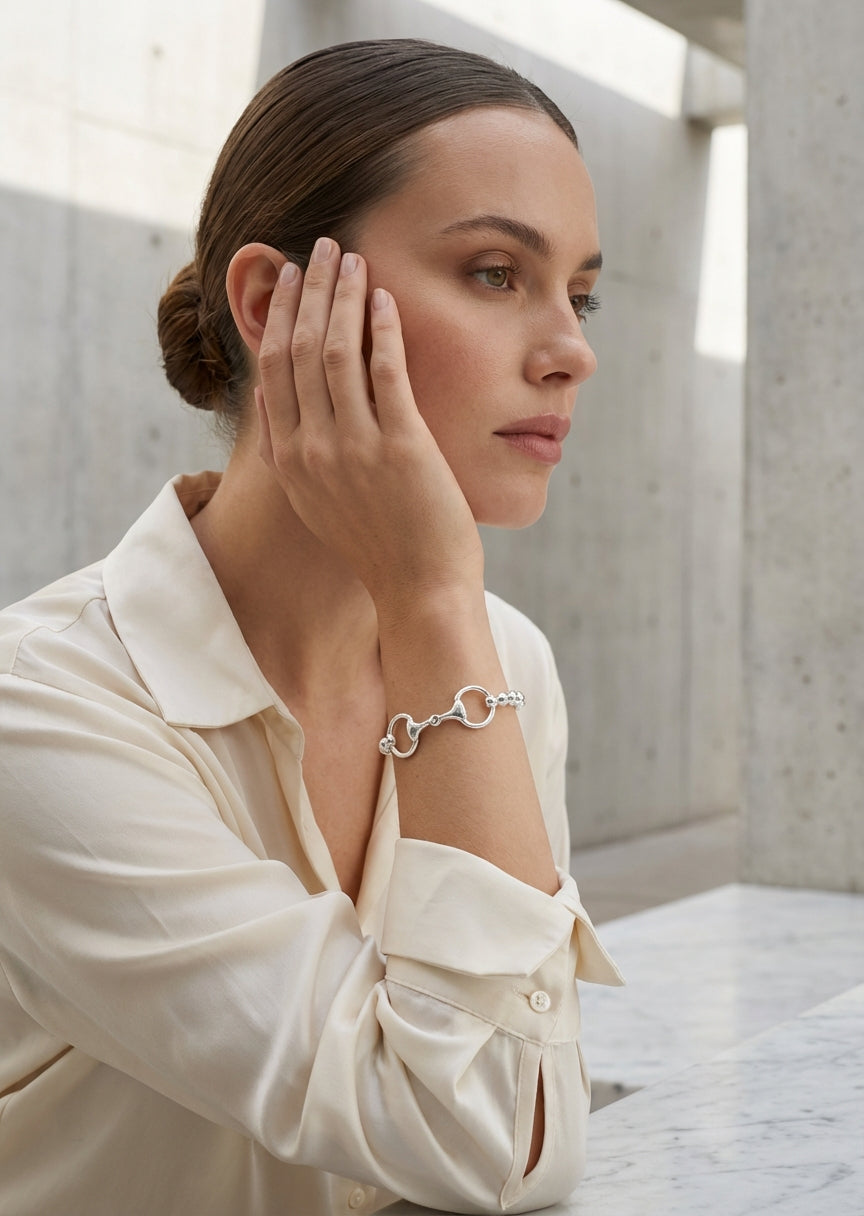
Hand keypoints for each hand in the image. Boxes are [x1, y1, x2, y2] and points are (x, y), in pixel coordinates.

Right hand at [254, 237, 484, 607]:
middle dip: (308, 291)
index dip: (280, 316)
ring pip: (335, 352)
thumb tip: (267, 400)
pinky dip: (382, 328)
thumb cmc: (378, 545)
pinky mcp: (401, 447)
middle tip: (321, 248)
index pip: (272, 371)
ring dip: (342, 297)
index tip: (291, 278)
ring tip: (353, 259)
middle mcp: (312, 450)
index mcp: (290, 461)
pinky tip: (385, 298)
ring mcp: (354, 448)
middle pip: (298, 351)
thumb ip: (289, 452)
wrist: (419, 590)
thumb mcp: (317, 503)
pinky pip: (385, 371)